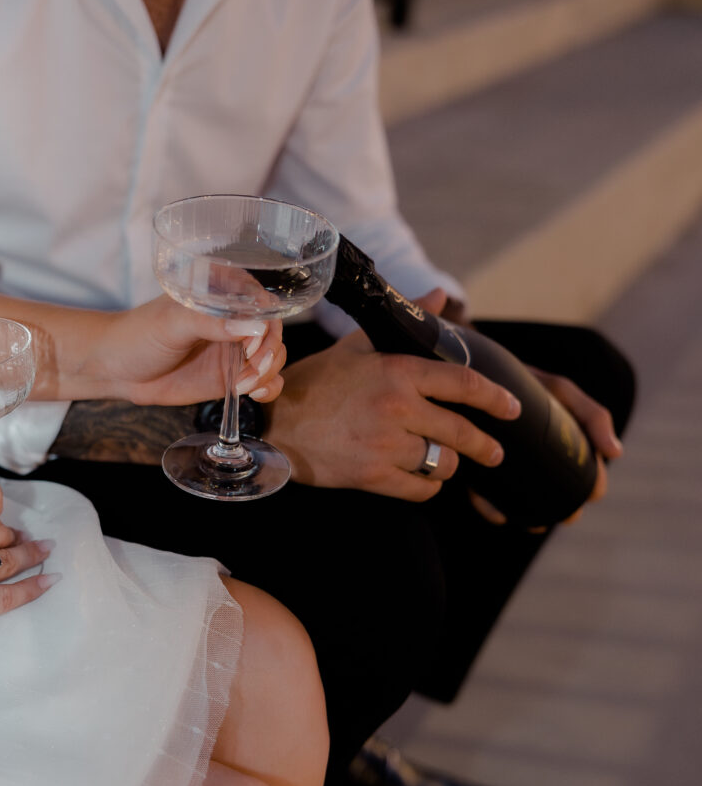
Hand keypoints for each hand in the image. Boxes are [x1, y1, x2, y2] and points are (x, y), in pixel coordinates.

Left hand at [90, 295, 286, 406]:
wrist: (118, 369)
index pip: (262, 303)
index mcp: (223, 294)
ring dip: (268, 374)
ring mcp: (234, 349)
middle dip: (268, 354)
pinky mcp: (232, 376)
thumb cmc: (139, 334)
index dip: (266, 325)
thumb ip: (210, 322)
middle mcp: (234, 320)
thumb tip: (250, 327)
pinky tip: (255, 394)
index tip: (251, 346)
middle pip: (272, 333)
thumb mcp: (171, 323)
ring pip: (273, 358)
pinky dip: (269, 388)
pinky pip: (264, 381)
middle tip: (251, 370)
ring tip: (242, 385)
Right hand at [266, 324, 520, 500]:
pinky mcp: (372, 476)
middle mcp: (397, 408)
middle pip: (461, 432)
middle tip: (494, 453)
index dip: (495, 398)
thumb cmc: (316, 381)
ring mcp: (385, 445)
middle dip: (485, 446)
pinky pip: (420, 489)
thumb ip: (406, 321)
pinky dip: (426, 486)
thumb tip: (442, 296)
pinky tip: (421, 478)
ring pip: (442, 464)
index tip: (512, 409)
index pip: (464, 384)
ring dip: (447, 465)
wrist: (274, 423)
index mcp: (398, 372)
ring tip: (442, 461)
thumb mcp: (358, 345)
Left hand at [470, 367, 623, 530]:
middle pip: (552, 494)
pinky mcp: (476, 469)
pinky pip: (483, 496)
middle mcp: (534, 461)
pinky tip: (498, 513)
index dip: (592, 487)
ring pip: (520, 502)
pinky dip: (491, 509)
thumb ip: (592, 415)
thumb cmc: (526, 381)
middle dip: (561, 511)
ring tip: (533, 522)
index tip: (593, 494)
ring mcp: (504, 466)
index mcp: (560, 446)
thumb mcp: (561, 392)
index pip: (583, 475)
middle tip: (564, 515)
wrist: (478, 368)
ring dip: (528, 518)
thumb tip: (616, 453)